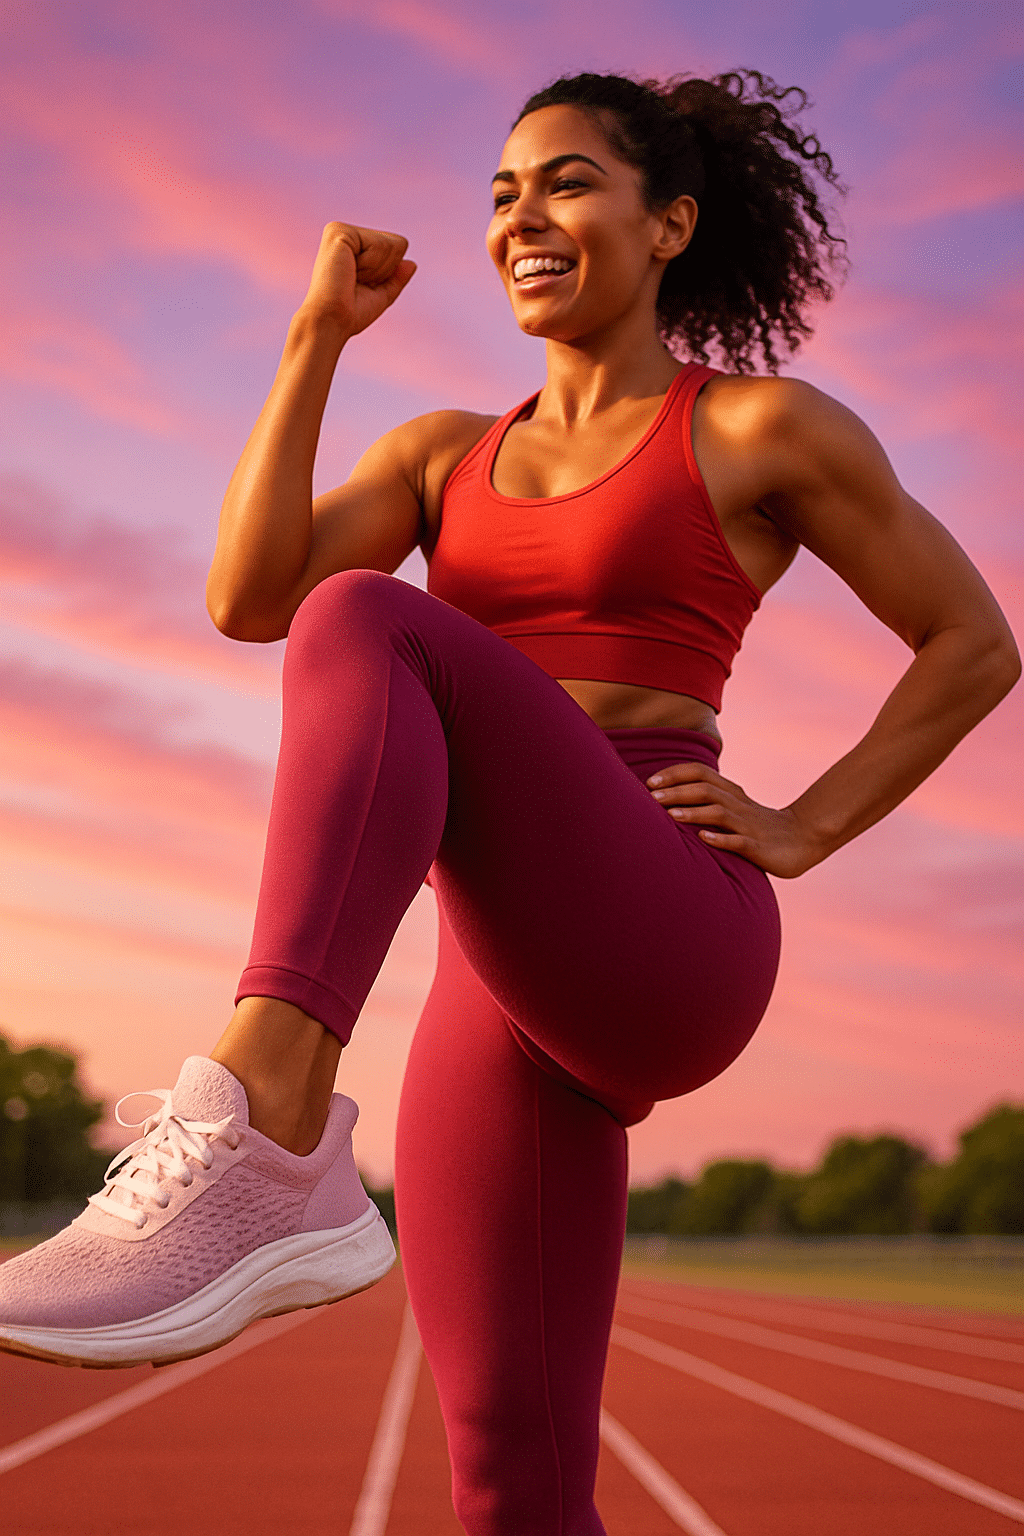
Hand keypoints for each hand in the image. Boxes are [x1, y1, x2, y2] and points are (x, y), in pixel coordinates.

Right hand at [298, 222, 415, 338]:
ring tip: (351, 278)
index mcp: (353, 244)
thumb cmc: (350, 313)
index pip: (396, 247)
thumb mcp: (380, 295)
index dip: (388, 273)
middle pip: (397, 243)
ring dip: (377, 270)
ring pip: (391, 244)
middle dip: (385, 270)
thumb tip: (412, 264)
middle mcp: (346, 232)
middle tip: (357, 283)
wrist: (331, 321)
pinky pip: (379, 244)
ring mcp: (342, 230)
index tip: (363, 285)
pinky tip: (350, 272)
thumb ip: (395, 278)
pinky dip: (371, 265)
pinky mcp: (340, 232)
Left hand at [646, 762, 823, 877]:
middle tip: (650, 798)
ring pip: (720, 813)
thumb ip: (707, 801)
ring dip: (694, 813)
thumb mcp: (733, 809)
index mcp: (731, 792)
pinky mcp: (759, 847)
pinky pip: (739, 842)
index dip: (675, 774)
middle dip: (677, 792)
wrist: (803, 839)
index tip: (649, 782)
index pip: (700, 773)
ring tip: (670, 817)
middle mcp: (738, 804)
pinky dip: (721, 839)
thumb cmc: (758, 825)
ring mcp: (749, 825)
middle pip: (706, 790)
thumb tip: (666, 799)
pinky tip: (705, 840)